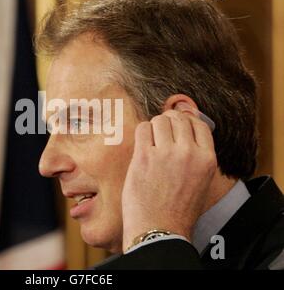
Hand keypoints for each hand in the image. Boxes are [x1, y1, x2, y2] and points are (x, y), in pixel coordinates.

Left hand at [122, 109, 216, 250]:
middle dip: (168, 123)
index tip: (177, 127)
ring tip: (151, 143)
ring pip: (159, 120)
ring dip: (154, 127)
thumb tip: (188, 128)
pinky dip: (142, 132)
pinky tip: (142, 146)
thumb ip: (197, 156)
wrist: (159, 230)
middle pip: (178, 118)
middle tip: (161, 134)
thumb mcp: (201, 181)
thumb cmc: (178, 209)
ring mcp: (166, 154)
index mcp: (207, 159)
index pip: (199, 123)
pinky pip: (142, 128)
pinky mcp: (144, 157)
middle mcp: (189, 153)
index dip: (186, 121)